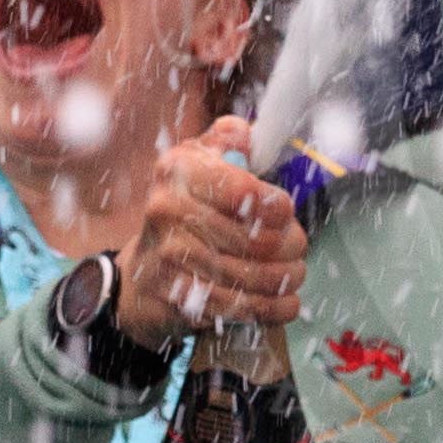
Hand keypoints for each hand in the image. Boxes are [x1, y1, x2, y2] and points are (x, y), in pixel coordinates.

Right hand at [112, 116, 307, 350]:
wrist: (145, 270)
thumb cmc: (188, 208)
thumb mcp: (203, 162)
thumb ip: (229, 140)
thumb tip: (248, 133)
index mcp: (179, 170)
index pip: (242, 191)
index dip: (276, 206)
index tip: (286, 212)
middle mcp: (166, 210)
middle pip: (253, 238)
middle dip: (289, 246)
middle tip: (297, 247)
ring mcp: (166, 256)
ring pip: (249, 275)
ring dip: (284, 278)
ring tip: (295, 274)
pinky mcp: (173, 296)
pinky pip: (235, 307)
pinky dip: (269, 309)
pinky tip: (285, 304)